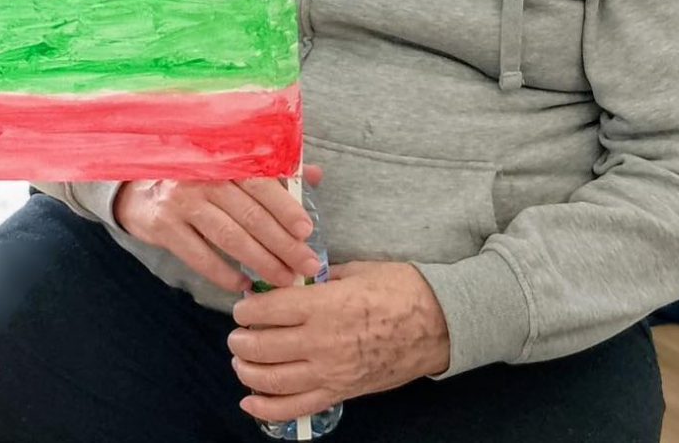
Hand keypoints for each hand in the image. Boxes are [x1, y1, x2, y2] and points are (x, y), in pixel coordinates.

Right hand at [113, 165, 323, 292]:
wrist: (138, 184)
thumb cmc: (197, 175)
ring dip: (261, 262)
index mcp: (226, 158)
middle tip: (306, 265)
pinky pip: (200, 256)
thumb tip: (315, 176)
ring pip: (230, 238)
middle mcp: (204, 177)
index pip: (263, 184)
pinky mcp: (164, 227)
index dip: (287, 209)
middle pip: (251, 215)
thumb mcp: (232, 165)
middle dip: (283, 244)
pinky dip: (224, 274)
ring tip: (283, 278)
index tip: (308, 232)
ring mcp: (182, 202)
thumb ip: (275, 170)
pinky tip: (244, 284)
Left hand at [227, 260, 449, 422]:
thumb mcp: (358, 270)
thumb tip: (293, 280)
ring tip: (241, 360)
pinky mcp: (340, 393)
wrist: (439, 323)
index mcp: (324, 305)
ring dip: (247, 371)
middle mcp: (321, 341)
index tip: (243, 305)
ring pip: (271, 379)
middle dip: (240, 340)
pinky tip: (250, 400)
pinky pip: (295, 408)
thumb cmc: (401, 289)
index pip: (267, 309)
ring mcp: (330, 372)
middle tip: (238, 333)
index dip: (247, 308)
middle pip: (261, 346)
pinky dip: (266, 408)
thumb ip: (321, 278)